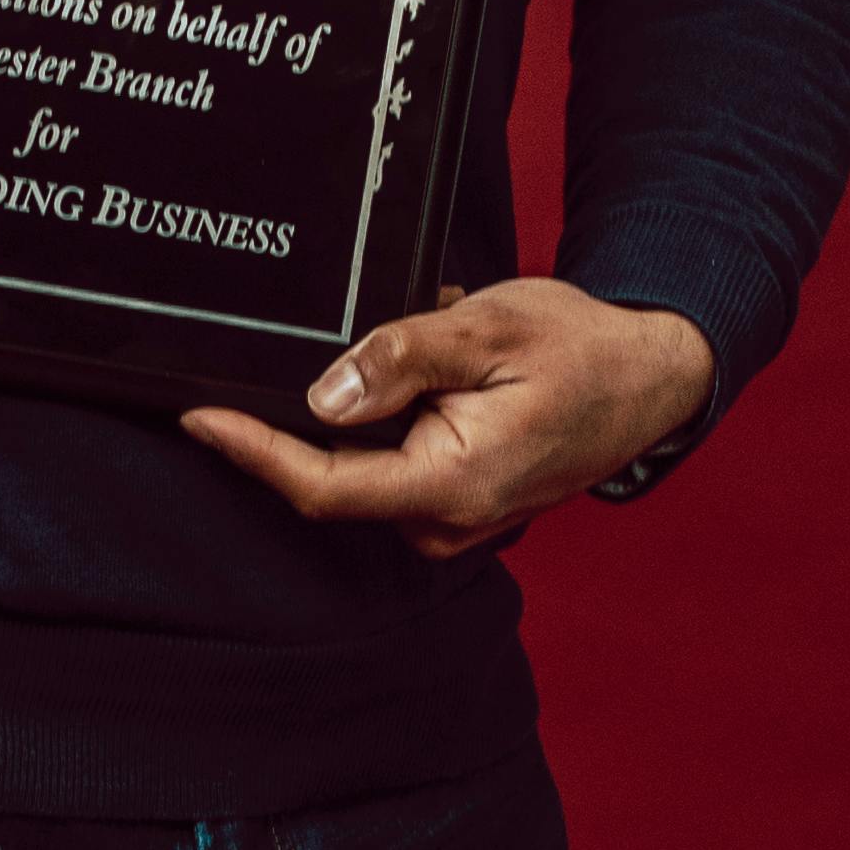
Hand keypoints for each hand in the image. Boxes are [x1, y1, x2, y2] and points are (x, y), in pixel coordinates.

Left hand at [178, 278, 713, 559]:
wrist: (650, 378)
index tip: (199, 418)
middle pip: (336, 475)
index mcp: (453, 484)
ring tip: (446, 347)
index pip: (321, 484)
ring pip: (367, 464)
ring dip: (377, 404)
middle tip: (394, 333)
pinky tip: (448, 376)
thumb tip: (323, 395)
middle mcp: (448, 521)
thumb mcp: (486, 327)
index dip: (252, 452)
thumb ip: (401, 358)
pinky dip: (402, 417)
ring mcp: (455, 522)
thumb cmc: (582, 349)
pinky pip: (398, 465)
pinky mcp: (458, 508)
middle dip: (327, 404)